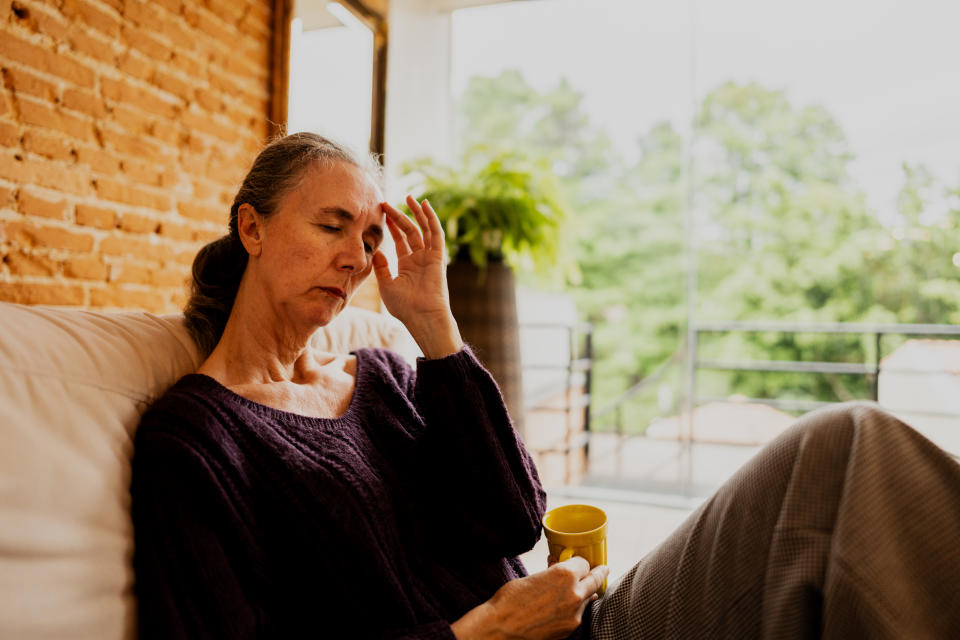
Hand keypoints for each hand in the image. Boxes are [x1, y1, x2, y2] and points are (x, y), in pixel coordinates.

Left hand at [373, 196, 462, 358]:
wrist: (422, 316)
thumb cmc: (405, 306)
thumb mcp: (386, 284)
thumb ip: (381, 267)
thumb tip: (374, 250)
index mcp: (407, 265)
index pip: (400, 240)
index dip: (392, 226)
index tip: (382, 213)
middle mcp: (419, 258)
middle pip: (410, 231)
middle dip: (399, 216)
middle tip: (387, 202)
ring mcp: (429, 256)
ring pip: (423, 229)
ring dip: (417, 213)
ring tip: (409, 197)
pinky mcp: (438, 256)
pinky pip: (435, 233)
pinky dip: (431, 218)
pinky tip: (425, 205)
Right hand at [450, 557, 608, 639]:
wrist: (501, 628)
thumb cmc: (510, 600)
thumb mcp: (533, 577)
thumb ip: (551, 572)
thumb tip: (557, 566)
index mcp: (564, 575)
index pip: (583, 562)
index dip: (578, 561)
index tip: (578, 561)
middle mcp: (574, 593)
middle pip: (595, 580)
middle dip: (598, 573)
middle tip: (602, 569)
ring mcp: (574, 613)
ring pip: (588, 598)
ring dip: (585, 592)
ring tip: (584, 589)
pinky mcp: (569, 629)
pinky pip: (578, 613)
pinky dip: (575, 608)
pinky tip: (566, 606)